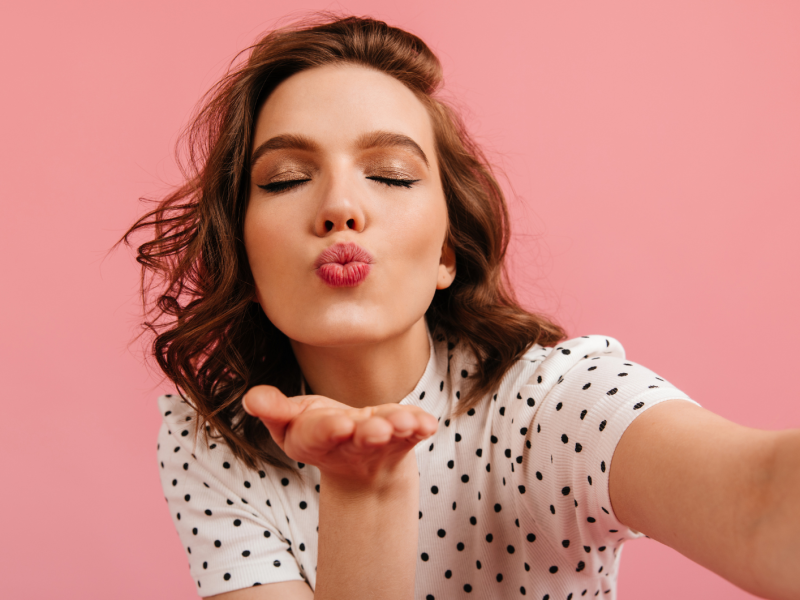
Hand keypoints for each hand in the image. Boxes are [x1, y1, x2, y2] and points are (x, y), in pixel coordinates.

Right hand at [243, 385, 437, 485]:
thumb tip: (251, 399)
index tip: (340, 424)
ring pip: (389, 437)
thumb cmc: (319, 429)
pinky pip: (414, 433)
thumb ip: (273, 409)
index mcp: (316, 439)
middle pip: (358, 440)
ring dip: (397, 429)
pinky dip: (420, 427)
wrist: (358, 461)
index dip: (329, 430)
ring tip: (404, 422)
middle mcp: (350, 444)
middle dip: (368, 434)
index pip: (320, 434)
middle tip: (377, 430)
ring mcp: (379, 442)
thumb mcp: (291, 419)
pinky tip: (428, 423)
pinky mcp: (403, 438)